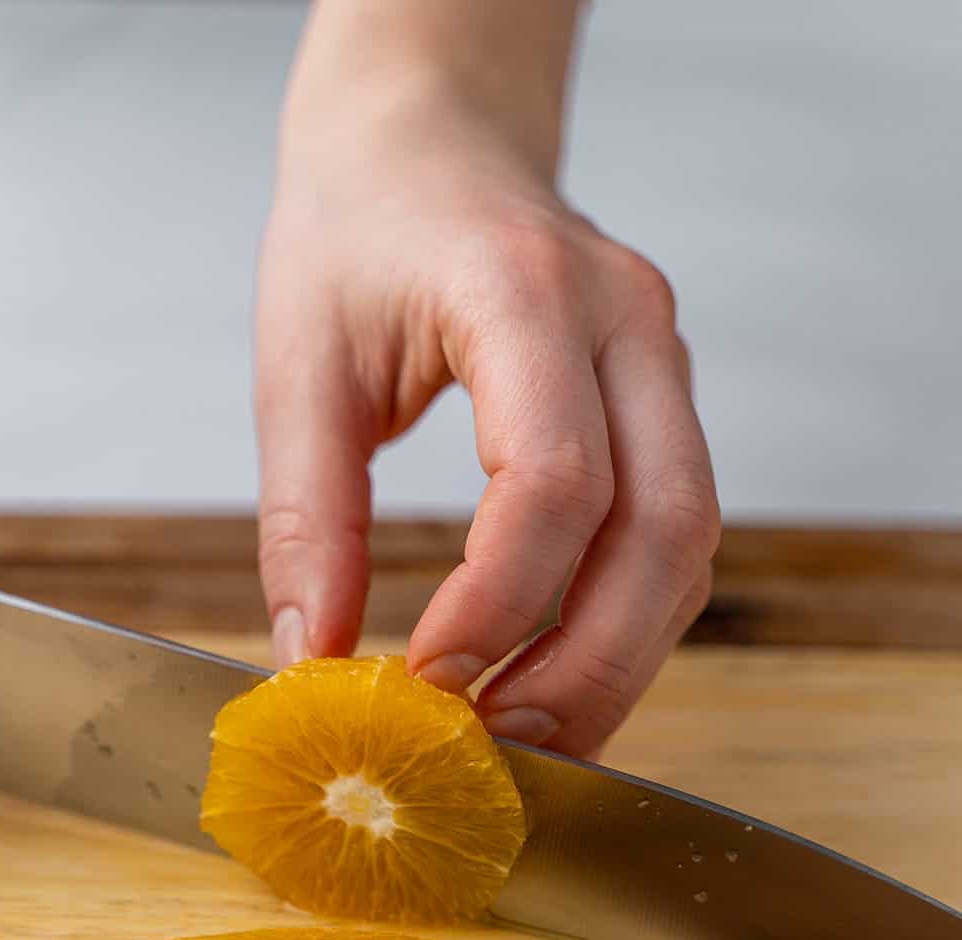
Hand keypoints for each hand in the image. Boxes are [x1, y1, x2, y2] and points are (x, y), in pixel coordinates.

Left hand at [255, 0, 719, 757]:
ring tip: (523, 737)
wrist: (430, 137)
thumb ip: (308, 517)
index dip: (499, 607)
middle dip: (586, 668)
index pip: (556, 481)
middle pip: (664, 534)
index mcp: (525, 292)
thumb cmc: (359, 227)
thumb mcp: (299, 362)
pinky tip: (552, 675)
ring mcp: (663, 363)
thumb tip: (311, 659)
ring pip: (689, 550)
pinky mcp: (664, 403)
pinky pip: (674, 538)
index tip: (427, 685)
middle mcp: (626, 324)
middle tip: (497, 751)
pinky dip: (622, 625)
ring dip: (617, 664)